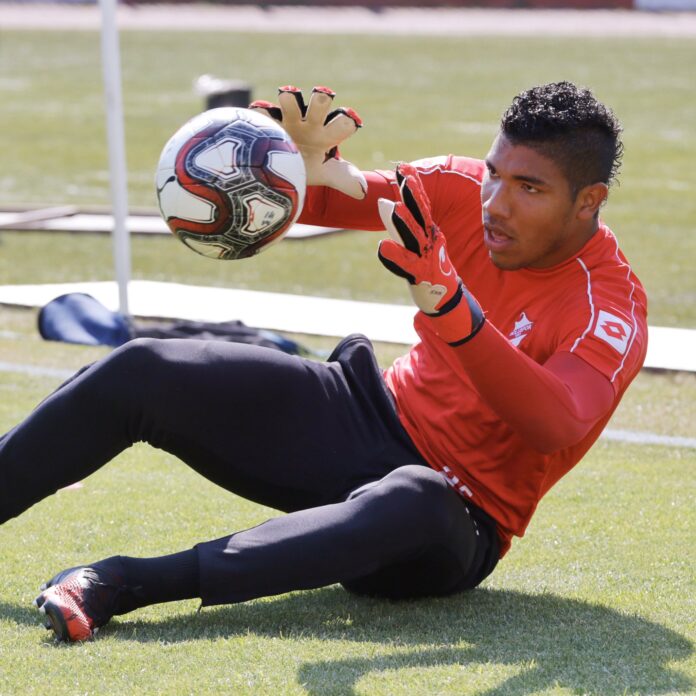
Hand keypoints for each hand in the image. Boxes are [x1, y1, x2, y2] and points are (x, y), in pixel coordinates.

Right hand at [250, 85, 366, 199]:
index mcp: (328, 133)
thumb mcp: (327, 173)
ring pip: (290, 102)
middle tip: (322, 96)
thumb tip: (362, 191)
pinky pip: (263, 114)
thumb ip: (345, 179)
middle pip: (319, 105)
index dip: (346, 123)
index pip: (342, 125)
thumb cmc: (309, 167)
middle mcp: (310, 122)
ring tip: (287, 97)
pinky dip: (261, 112)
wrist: (282, 167)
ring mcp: (288, 120)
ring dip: (290, 99)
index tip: (349, 122)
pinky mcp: (267, 122)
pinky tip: (259, 112)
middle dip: (321, 100)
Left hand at [377, 163, 484, 344]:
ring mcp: (426, 256)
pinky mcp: (420, 274)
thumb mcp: (415, 243)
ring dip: (404, 222)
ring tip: (393, 207)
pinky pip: (406, 265)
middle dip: (412, 192)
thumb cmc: (427, 268)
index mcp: (428, 231)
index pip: (420, 204)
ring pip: (414, 237)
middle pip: (420, 213)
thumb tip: (385, 202)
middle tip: (404, 172)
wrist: (446, 297)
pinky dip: (395, 256)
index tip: (404, 166)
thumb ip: (401, 225)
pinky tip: (382, 248)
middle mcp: (429, 240)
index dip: (413, 185)